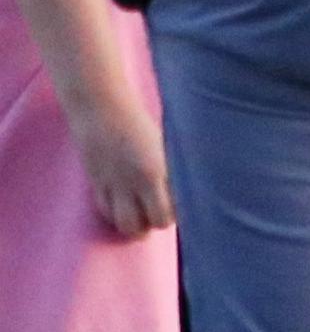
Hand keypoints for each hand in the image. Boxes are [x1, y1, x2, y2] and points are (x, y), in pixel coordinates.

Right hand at [62, 84, 172, 238]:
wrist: (101, 108)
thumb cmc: (139, 122)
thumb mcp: (166, 142)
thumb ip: (175, 167)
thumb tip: (191, 188)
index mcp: (163, 167)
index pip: (181, 204)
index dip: (185, 210)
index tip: (186, 204)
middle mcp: (140, 179)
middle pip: (158, 221)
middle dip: (162, 220)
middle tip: (161, 209)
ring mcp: (116, 184)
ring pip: (127, 224)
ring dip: (136, 224)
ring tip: (140, 212)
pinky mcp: (96, 183)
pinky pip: (106, 212)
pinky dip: (115, 214)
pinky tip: (122, 204)